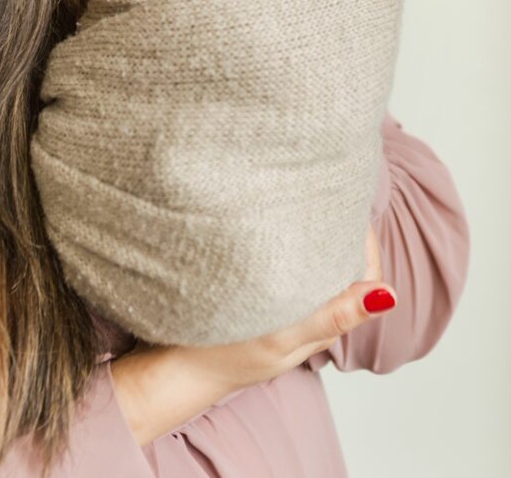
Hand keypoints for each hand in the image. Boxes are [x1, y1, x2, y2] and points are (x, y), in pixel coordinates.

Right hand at [133, 221, 394, 392]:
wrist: (178, 371)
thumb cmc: (227, 356)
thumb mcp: (281, 335)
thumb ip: (333, 314)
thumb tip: (388, 295)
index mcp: (327, 323)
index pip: (366, 275)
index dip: (364, 240)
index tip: (350, 204)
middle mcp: (315, 316)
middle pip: (345, 268)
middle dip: (343, 233)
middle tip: (330, 194)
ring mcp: (291, 310)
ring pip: (319, 269)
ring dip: (319, 240)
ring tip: (308, 205)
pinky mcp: (269, 304)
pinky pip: (294, 272)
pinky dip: (295, 250)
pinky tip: (280, 232)